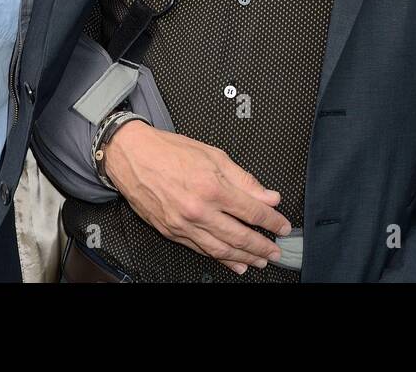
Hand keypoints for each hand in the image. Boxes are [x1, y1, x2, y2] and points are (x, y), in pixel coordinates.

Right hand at [103, 120, 290, 274]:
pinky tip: (234, 263)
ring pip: (221, 248)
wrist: (132, 156)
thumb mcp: (214, 155)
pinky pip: (201, 250)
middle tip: (276, 251)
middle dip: (262, 246)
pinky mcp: (171, 232)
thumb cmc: (170, 151)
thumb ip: (244, 179)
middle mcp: (199, 210)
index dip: (272, 222)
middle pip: (240, 235)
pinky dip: (220, 259)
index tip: (283, 226)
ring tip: (260, 261)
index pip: (252, 211)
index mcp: (213, 187)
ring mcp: (184, 224)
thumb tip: (268, 196)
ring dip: (244, 257)